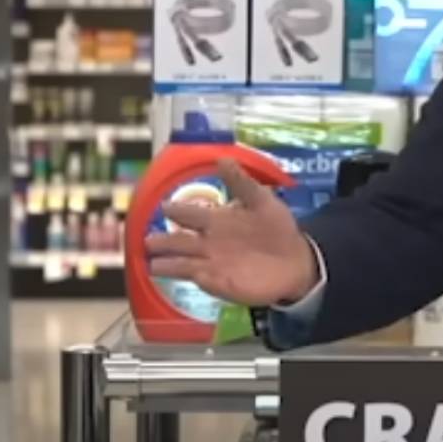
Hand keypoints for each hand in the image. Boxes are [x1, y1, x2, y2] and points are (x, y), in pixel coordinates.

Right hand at [145, 158, 318, 306]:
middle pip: (178, 240)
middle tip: (147, 240)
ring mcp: (211, 262)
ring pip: (181, 261)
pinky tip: (180, 274)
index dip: (176, 210)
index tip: (164, 207)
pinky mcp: (218, 282)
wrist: (295, 260)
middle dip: (163, 240)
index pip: (189, 214)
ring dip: (167, 262)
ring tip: (151, 263)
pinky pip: (199, 278)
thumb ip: (241, 182)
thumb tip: (222, 159)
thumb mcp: (262, 200)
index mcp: (216, 219)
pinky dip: (189, 275)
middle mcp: (208, 241)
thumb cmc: (276, 229)